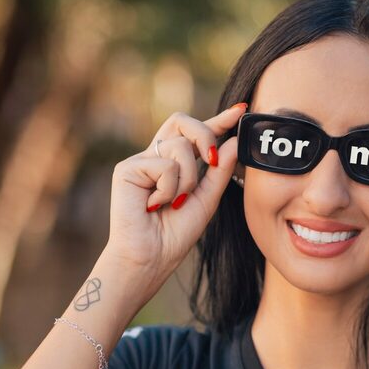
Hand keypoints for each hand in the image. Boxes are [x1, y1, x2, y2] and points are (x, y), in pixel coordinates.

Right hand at [105, 103, 246, 274]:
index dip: (218, 120)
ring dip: (188, 179)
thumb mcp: (207, 200)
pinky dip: (169, 189)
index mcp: (175, 164)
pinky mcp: (127, 169)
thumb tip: (234, 141)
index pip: (197, 134)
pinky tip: (154, 206)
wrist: (151, 259)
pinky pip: (164, 165)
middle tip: (213, 161)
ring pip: (179, 146)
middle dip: (205, 135)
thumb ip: (220, 172)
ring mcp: (140, 162)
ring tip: (174, 203)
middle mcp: (156, 158)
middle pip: (182, 121)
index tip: (241, 110)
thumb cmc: (175, 235)